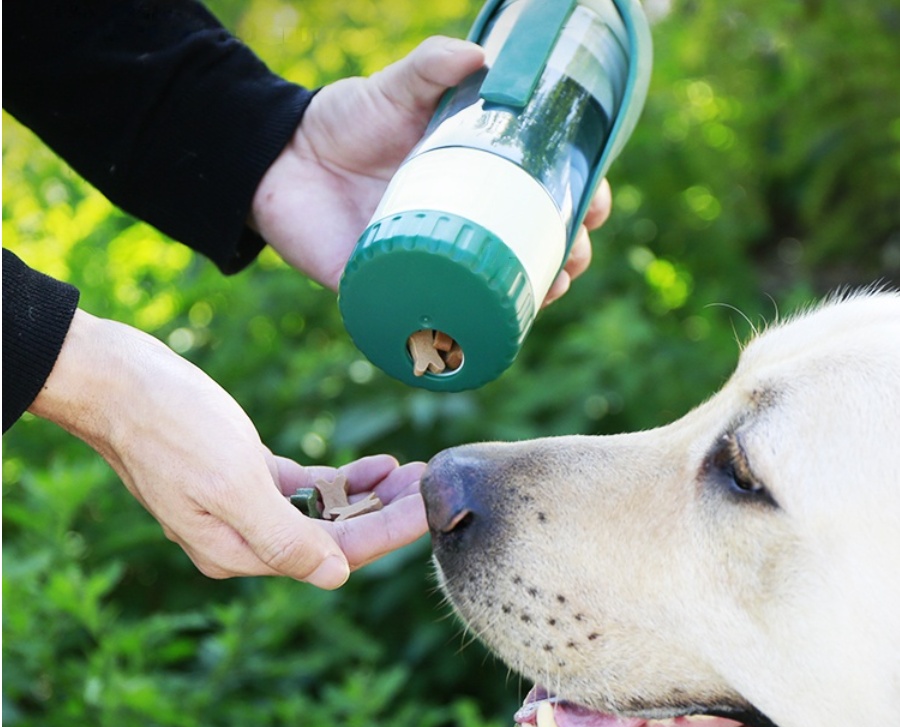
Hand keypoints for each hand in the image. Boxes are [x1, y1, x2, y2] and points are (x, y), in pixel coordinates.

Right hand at [29, 310, 426, 588]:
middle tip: (435, 485)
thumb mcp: (230, 483)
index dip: (390, 533)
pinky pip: (307, 488)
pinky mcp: (244, 476)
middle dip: (388, 513)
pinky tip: (378, 464)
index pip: (334, 554)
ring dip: (371, 495)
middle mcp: (243, 538)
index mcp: (238, 551)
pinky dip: (343, 479)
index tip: (433, 508)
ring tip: (415, 471)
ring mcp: (244, 507)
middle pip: (335, 537)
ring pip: (326, 512)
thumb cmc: (167, 425)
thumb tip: (334, 577)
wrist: (114, 379)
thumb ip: (283, 536)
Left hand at [251, 36, 611, 301]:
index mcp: (473, 182)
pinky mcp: (394, 295)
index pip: (540, 198)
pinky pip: (439, 326)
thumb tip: (481, 56)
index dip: (577, 205)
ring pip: (495, 293)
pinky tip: (500, 334)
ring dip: (533, 298)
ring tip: (551, 291)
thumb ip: (432, 67)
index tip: (596, 206)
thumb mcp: (394, 89)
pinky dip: (470, 337)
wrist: (276, 162)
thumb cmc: (342, 124)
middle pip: (528, 251)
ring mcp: (431, 265)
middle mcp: (460, 228)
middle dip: (565, 259)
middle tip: (572, 257)